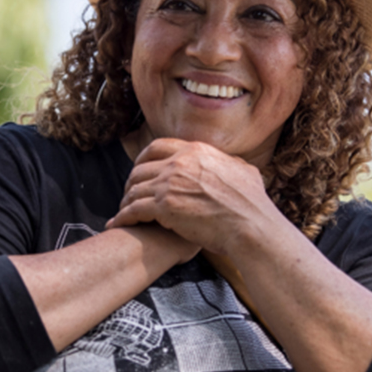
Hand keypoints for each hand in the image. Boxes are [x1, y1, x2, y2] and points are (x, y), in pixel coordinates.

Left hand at [107, 138, 280, 256]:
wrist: (250, 225)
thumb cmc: (252, 204)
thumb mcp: (244, 171)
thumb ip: (230, 163)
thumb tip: (232, 162)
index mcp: (196, 151)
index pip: (158, 146)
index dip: (143, 158)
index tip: (140, 169)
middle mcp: (179, 163)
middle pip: (141, 168)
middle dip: (131, 181)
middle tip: (129, 193)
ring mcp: (169, 183)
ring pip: (134, 189)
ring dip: (126, 201)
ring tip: (122, 212)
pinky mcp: (164, 207)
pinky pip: (133, 209)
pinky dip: (123, 217)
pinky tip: (118, 224)